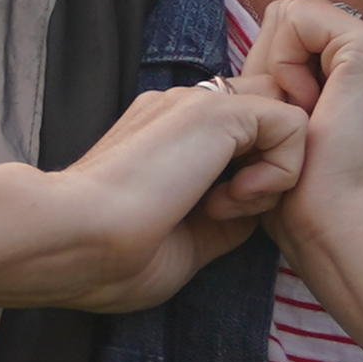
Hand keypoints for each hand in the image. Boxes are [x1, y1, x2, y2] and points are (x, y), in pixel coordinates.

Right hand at [0, 82, 311, 315]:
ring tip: (225, 210)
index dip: (249, 171)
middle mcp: (179, 109)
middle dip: (270, 163)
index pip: (235, 130)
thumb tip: (253, 214)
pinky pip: (291, 123)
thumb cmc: (107, 259)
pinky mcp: (216, 110)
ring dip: (273, 170)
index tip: (218, 219)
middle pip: (264, 115)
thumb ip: (218, 221)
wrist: (70, 239)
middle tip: (229, 212)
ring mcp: (195, 102)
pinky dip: (281, 170)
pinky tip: (234, 201)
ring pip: (282, 114)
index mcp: (163, 135)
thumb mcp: (180, 244)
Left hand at [234, 0, 362, 282]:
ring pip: (293, 16)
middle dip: (272, 67)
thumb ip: (286, 91)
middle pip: (294, 23)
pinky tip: (301, 108)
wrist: (347, 237)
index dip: (274, 71)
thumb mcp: (295, 135)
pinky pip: (298, 18)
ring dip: (276, 70)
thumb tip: (259, 64)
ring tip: (299, 121)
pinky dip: (282, 63)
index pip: (301, 36)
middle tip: (291, 125)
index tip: (289, 129)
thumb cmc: (313, 205)